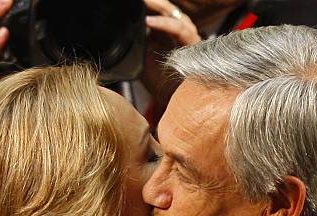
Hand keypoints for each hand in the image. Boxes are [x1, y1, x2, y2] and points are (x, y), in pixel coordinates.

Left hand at [141, 1, 200, 120]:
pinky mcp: (194, 46)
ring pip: (174, 14)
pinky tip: (149, 21)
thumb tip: (122, 32)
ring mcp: (189, 38)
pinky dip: (164, 23)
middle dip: (153, 3)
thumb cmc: (161, 86)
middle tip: (138, 0)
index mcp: (168, 34)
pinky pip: (180, 29)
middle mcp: (181, 33)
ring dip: (158, 7)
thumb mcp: (142, 62)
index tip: (131, 2)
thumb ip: (137, 46)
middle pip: (167, 10)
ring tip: (143, 3)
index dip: (148, 6)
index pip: (158, 13)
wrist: (175, 105)